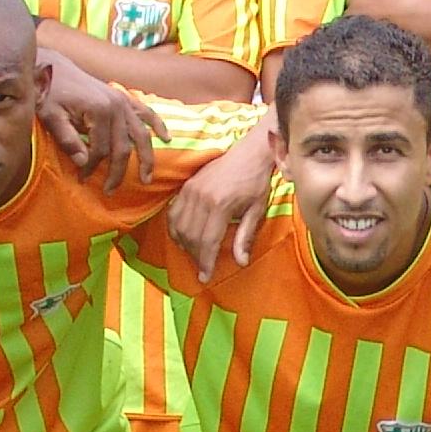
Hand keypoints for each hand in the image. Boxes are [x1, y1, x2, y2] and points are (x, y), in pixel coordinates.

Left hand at [39, 64, 159, 190]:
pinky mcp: (124, 97)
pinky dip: (158, 125)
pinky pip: (147, 113)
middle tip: (110, 191)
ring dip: (146, 158)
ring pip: (141, 135)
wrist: (50, 66)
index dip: (92, 167)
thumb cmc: (47, 92)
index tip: (81, 178)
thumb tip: (83, 163)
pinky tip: (167, 138)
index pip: (101, 150)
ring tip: (147, 178)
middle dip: (117, 172)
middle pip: (123, 147)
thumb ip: (67, 140)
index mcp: (98, 110)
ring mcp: (123, 101)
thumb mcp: (50, 116)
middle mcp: (116, 106)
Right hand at [171, 124, 280, 276]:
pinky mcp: (186, 186)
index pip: (208, 241)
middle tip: (202, 270)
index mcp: (220, 204)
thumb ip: (245, 236)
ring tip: (195, 256)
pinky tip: (183, 239)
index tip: (205, 277)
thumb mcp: (257, 210)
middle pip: (191, 237)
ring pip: (180, 227)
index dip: (205, 262)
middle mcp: (201, 197)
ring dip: (185, 245)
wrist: (248, 154)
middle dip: (196, 257)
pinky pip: (174, 213)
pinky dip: (176, 229)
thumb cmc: (256, 182)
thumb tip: (240, 262)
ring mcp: (190, 190)